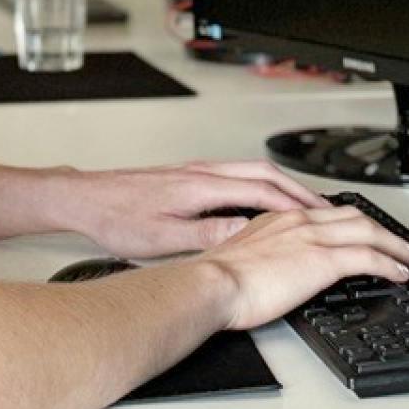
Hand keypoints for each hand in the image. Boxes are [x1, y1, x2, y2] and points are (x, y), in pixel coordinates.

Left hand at [63, 160, 329, 258]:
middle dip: (297, 189)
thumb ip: (206, 234)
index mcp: (200, 186)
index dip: (294, 203)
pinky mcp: (187, 176)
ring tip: (301, 205)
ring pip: (251, 170)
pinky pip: (236, 174)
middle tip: (324, 207)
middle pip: (264, 172)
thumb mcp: (162, 238)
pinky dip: (259, 185)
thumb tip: (246, 234)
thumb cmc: (115, 217)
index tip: (319, 215)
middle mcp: (201, 172)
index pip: (261, 191)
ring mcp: (195, 171)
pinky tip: (262, 202)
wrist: (84, 198)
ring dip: (280, 185)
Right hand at [196, 206, 408, 330]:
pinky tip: (400, 273)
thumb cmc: (218, 281)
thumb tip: (273, 272)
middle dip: (383, 230)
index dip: (353, 224)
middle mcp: (299, 221)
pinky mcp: (322, 260)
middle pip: (355, 217)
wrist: (212, 284)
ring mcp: (313, 238)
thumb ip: (264, 257)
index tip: (365, 234)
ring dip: (395, 245)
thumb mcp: (243, 258)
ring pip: (369, 232)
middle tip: (400, 243)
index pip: (327, 214)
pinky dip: (390, 263)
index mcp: (279, 219)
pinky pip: (368, 257)